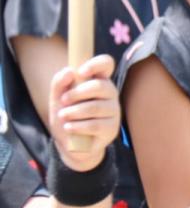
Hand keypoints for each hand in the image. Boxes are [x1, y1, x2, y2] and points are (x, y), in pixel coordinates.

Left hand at [48, 55, 119, 171]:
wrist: (71, 144)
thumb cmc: (67, 116)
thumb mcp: (57, 99)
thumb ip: (59, 83)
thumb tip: (69, 71)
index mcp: (98, 81)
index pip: (106, 64)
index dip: (96, 64)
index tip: (81, 72)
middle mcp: (110, 93)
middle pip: (100, 86)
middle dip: (76, 93)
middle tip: (63, 101)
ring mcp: (113, 111)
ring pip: (95, 107)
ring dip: (73, 112)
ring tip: (63, 116)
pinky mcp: (112, 128)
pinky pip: (95, 125)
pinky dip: (77, 126)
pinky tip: (69, 127)